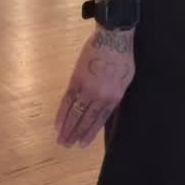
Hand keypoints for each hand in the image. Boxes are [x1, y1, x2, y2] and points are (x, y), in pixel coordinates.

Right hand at [56, 27, 134, 148]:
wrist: (112, 38)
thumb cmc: (122, 58)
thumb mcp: (126, 80)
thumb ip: (116, 97)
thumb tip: (107, 110)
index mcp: (113, 98)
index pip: (99, 120)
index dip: (89, 133)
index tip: (82, 145)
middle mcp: (99, 97)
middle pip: (85, 119)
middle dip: (75, 134)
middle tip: (67, 146)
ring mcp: (86, 88)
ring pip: (74, 112)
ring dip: (66, 127)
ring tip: (61, 140)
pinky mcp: (76, 79)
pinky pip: (67, 99)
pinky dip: (62, 112)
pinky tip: (58, 123)